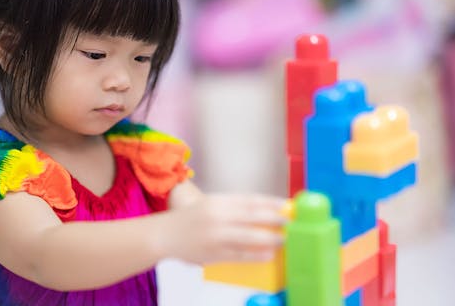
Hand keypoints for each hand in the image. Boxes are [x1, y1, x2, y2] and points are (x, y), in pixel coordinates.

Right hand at [160, 193, 286, 264]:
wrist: (163, 235)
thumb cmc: (190, 220)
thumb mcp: (210, 205)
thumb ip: (233, 208)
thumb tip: (263, 213)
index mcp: (218, 201)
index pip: (250, 199)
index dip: (271, 202)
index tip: (287, 205)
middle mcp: (217, 215)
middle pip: (253, 215)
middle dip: (275, 218)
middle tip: (291, 222)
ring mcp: (215, 235)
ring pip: (249, 235)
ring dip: (270, 237)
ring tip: (284, 238)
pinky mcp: (213, 253)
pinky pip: (239, 254)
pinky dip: (256, 255)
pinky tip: (268, 254)